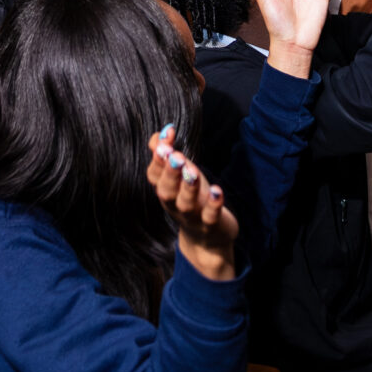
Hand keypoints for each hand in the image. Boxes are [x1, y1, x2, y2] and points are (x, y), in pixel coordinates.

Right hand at [148, 127, 238, 280]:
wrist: (207, 239)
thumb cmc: (191, 198)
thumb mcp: (180, 174)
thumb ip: (168, 153)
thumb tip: (163, 131)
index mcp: (165, 190)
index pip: (154, 175)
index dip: (158, 158)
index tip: (168, 136)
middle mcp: (174, 204)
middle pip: (166, 190)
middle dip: (170, 173)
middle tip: (175, 156)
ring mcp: (192, 216)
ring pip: (185, 204)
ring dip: (188, 187)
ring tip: (192, 171)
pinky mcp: (211, 225)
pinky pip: (210, 216)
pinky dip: (213, 205)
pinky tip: (217, 190)